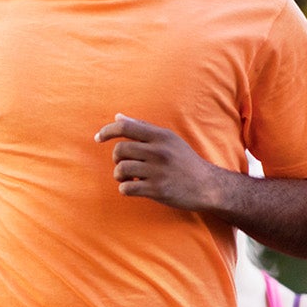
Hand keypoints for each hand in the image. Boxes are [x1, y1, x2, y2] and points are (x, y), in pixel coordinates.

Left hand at [93, 114, 226, 211]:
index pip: (125, 127)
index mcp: (161, 136)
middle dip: (117, 159)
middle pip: (120, 150)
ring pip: (120, 169)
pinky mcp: (158, 189)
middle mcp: (159, 151)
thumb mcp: (168, 140)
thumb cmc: (184, 161)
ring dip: (120, 175)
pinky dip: (125, 189)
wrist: (208, 186)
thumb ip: (142, 128)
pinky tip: (135, 188)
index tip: (98, 138)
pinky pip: (126, 188)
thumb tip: (118, 116)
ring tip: (130, 177)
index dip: (107, 131)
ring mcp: (158, 171)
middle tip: (125, 164)